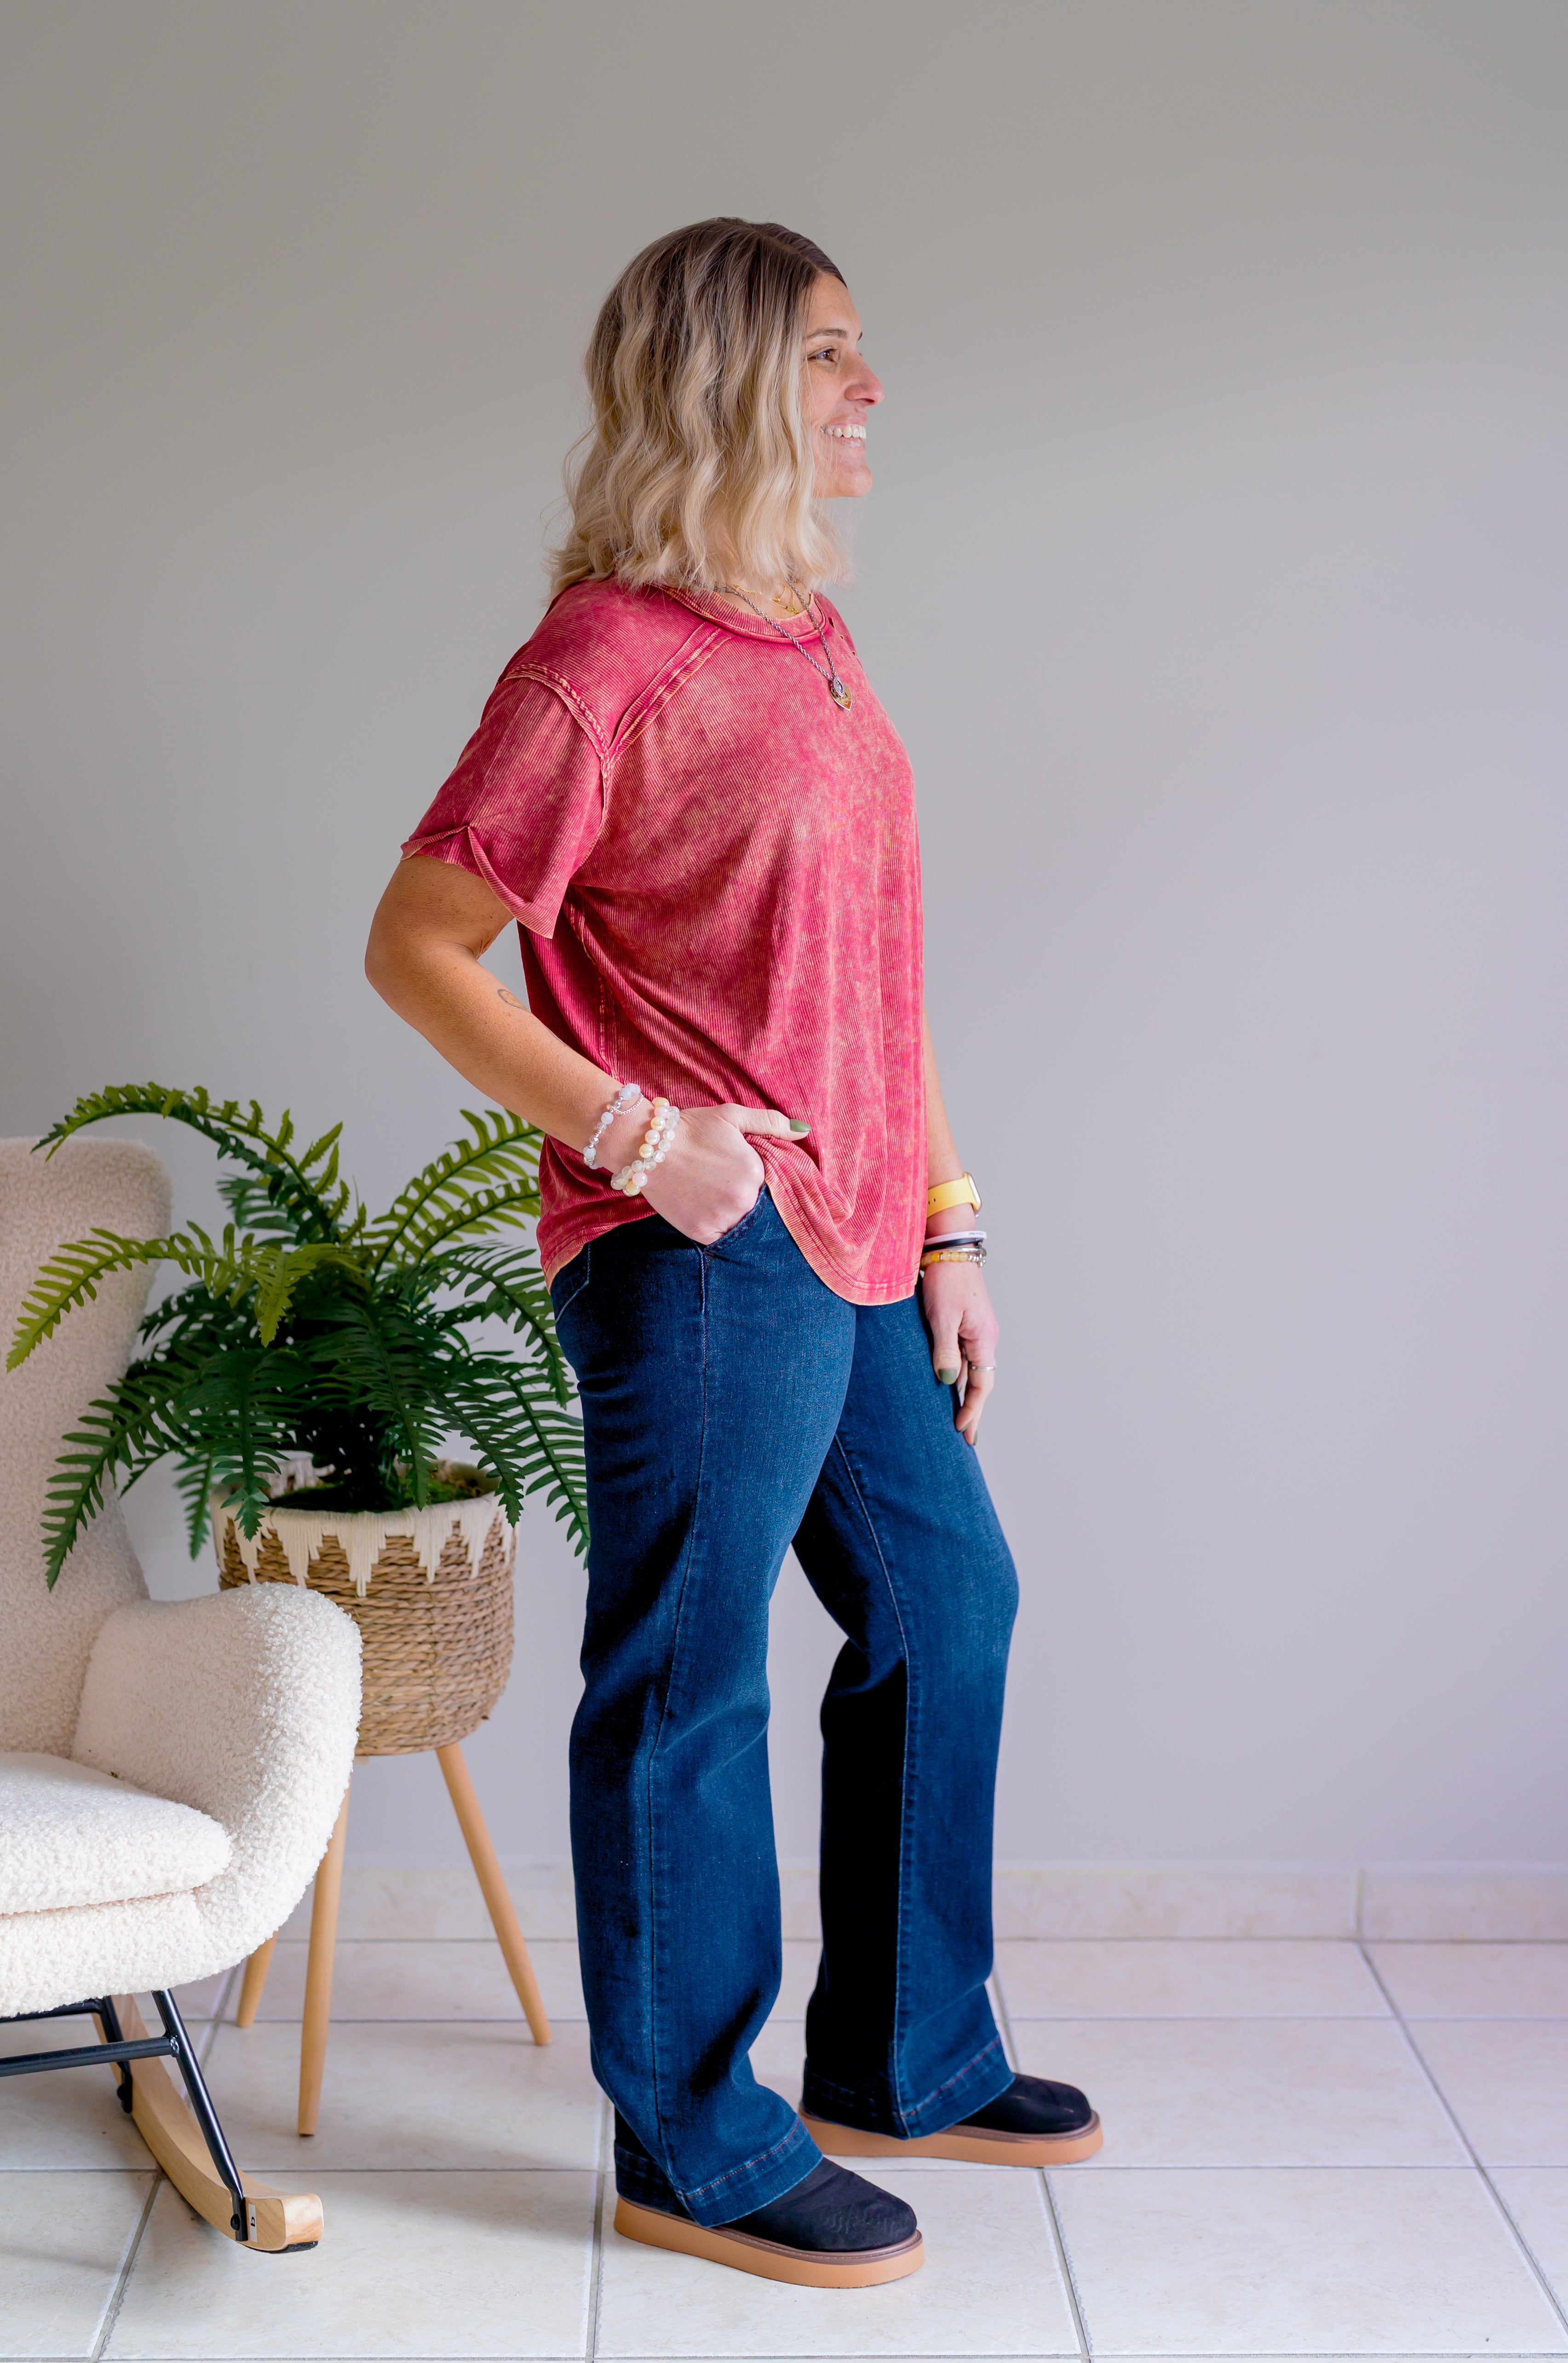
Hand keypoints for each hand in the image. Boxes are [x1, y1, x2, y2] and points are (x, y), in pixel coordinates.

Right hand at [603, 1101, 803, 1243]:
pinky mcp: (701, 1233)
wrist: (645, 1146)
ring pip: (743, 1226)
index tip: (745, 1175)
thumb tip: (804, 1132)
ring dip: (736, 1216)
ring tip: (717, 1198)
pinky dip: (720, 1228)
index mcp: (755, 1173)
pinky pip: (722, 1238)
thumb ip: (771, 1123)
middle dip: (749, 1199)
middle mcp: (742, 1200)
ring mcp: (722, 1219)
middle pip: (760, 1208)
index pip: (774, 1186)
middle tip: (727, 1186)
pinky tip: (708, 1210)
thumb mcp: (733, 1116)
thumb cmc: (691, 1128)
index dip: (762, 1181)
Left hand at [921, 1259, 998, 1445]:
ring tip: (956, 1418)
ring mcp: (977, 1331)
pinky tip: (949, 1385)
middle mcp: (984, 1338)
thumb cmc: (945, 1280)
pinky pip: (965, 1357)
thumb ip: (945, 1351)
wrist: (949, 1248)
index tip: (962, 1431)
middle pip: (981, 1382)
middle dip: (973, 1410)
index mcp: (983, 1339)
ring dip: (965, 1394)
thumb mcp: (942, 1317)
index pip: (982, 1385)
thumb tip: (946, 1382)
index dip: (973, 1410)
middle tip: (965, 1436)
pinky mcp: (966, 1323)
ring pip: (973, 1370)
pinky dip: (959, 1375)